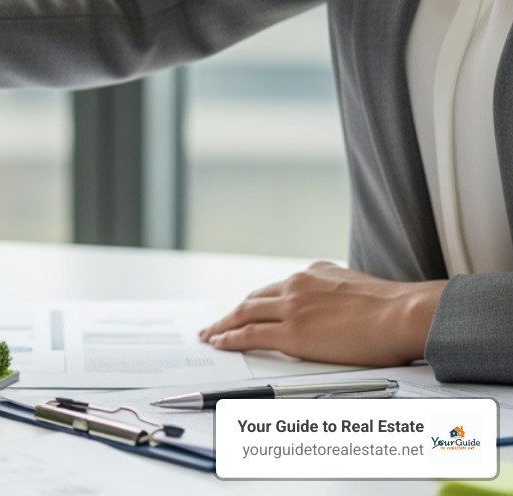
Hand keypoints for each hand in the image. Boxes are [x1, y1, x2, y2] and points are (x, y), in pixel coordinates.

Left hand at [199, 261, 445, 366]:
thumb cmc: (397, 310)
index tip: (247, 308)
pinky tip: (219, 342)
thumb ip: (338, 295)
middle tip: (218, 324)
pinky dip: (229, 338)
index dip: (257, 301)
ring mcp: (291, 307)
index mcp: (315, 273)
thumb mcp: (360, 289)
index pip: (277, 289)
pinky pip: (249, 334)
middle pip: (254, 299)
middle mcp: (298, 285)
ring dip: (224, 325)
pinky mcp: (291, 332)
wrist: (405, 314)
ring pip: (244, 314)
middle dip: (234, 312)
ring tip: (211, 335)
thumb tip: (339, 309)